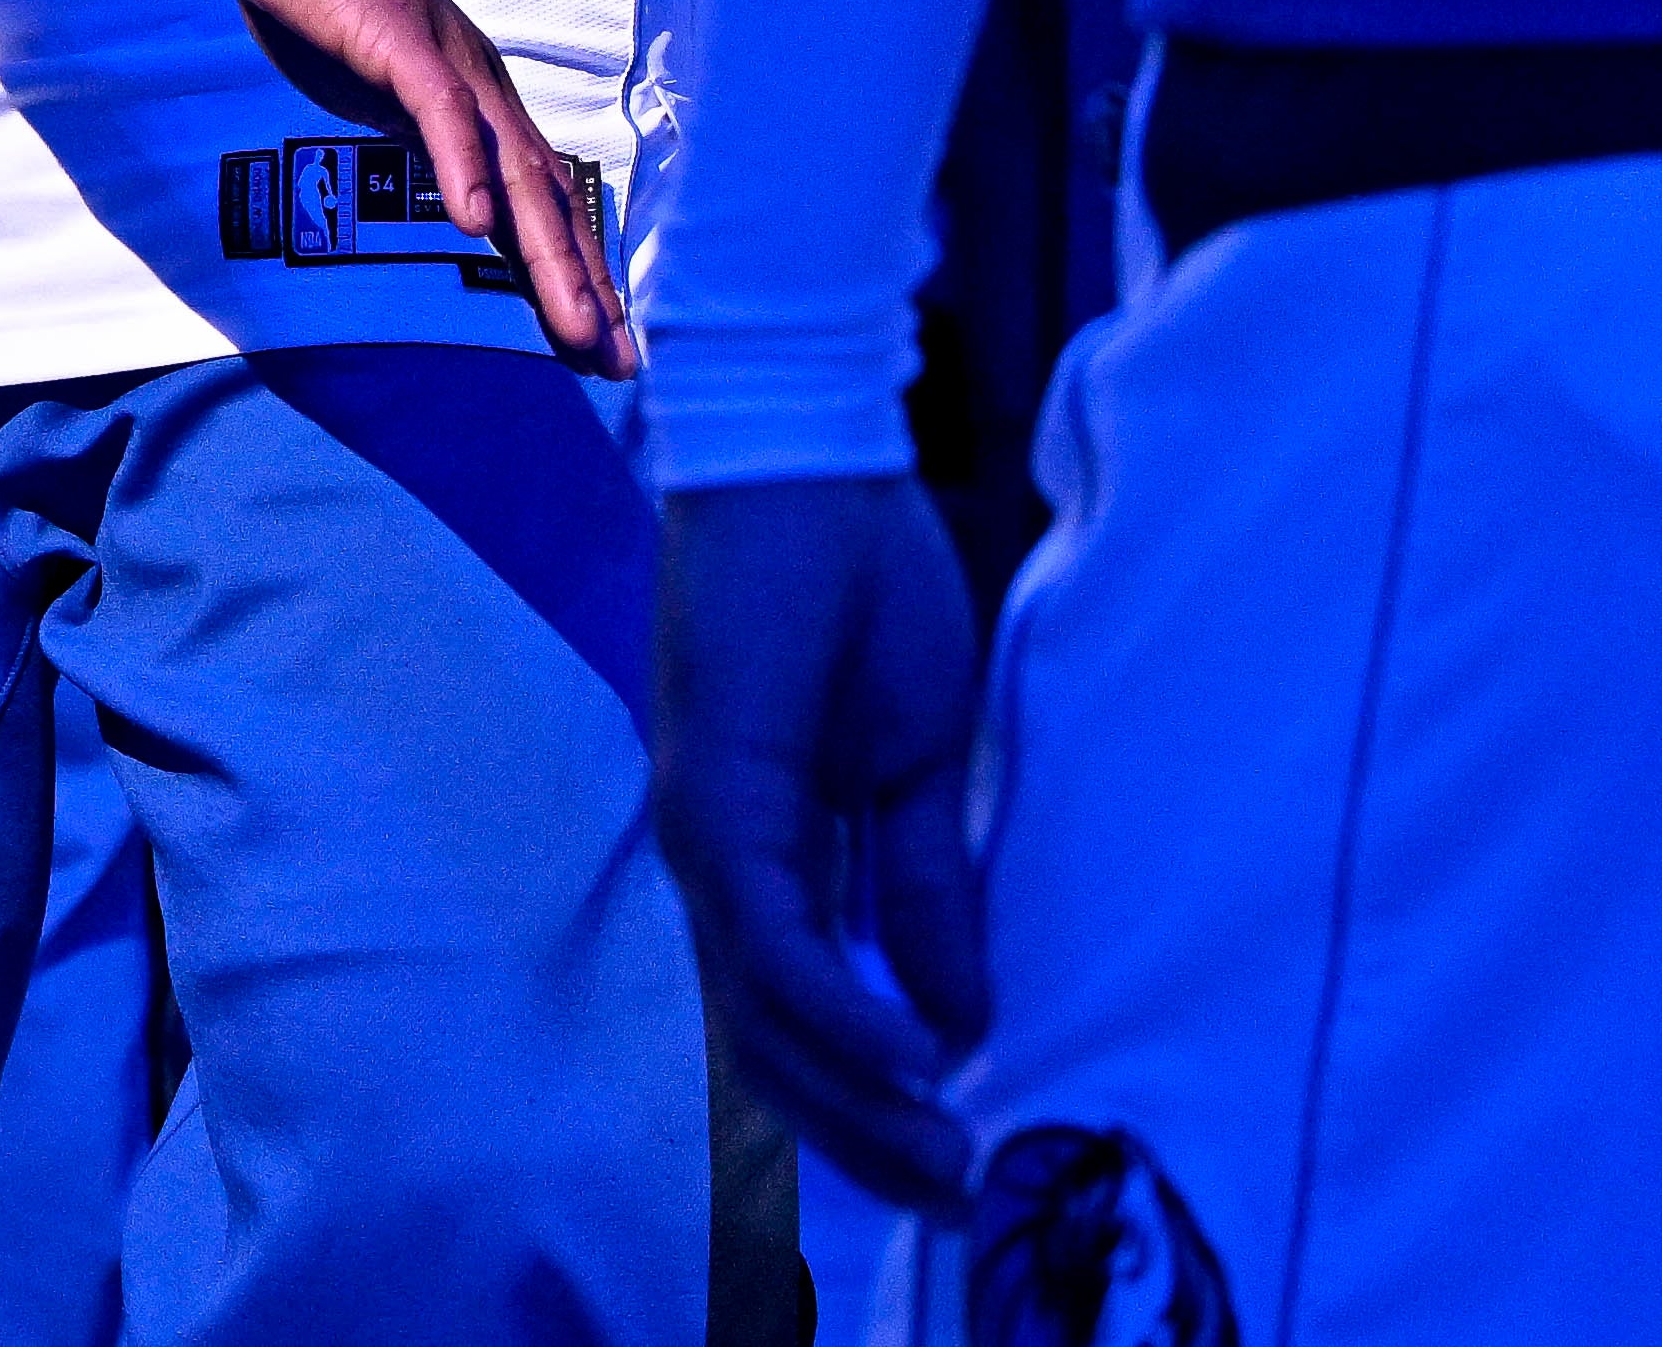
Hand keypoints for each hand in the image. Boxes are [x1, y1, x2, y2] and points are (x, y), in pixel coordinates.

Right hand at [198, 0, 630, 369]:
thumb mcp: (377, 87)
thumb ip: (417, 134)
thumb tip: (445, 185)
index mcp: (477, 100)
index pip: (541, 199)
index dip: (573, 271)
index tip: (599, 341)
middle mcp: (481, 85)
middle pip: (547, 198)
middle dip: (584, 284)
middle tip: (613, 361)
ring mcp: (446, 62)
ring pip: (513, 170)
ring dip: (549, 252)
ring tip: (576, 324)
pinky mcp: (400, 44)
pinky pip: (442, 116)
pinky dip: (464, 170)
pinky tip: (476, 226)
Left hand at [652, 472, 991, 1214]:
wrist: (815, 466)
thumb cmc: (858, 587)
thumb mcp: (921, 763)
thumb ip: (925, 886)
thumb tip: (956, 1015)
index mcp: (763, 852)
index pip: (797, 1013)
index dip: (867, 1098)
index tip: (947, 1161)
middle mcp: (717, 858)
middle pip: (769, 1039)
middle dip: (861, 1129)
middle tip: (951, 1195)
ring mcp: (706, 830)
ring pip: (762, 1009)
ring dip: (852, 1094)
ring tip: (941, 1153)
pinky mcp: (716, 793)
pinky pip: (771, 933)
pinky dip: (834, 1004)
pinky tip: (908, 1053)